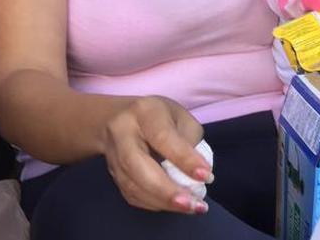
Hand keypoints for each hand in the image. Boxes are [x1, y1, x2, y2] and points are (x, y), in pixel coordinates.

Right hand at [101, 96, 208, 213]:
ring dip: (163, 202)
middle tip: (193, 204)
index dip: (184, 159)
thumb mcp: (181, 116)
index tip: (206, 176)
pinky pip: (131, 195)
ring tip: (191, 208)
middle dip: (167, 190)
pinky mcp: (112, 175)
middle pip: (138, 166)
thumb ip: (190, 141)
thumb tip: (199, 174)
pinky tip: (173, 206)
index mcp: (144, 112)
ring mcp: (112, 156)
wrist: (117, 119)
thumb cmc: (159, 116)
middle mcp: (122, 133)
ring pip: (132, 185)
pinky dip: (154, 204)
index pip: (163, 138)